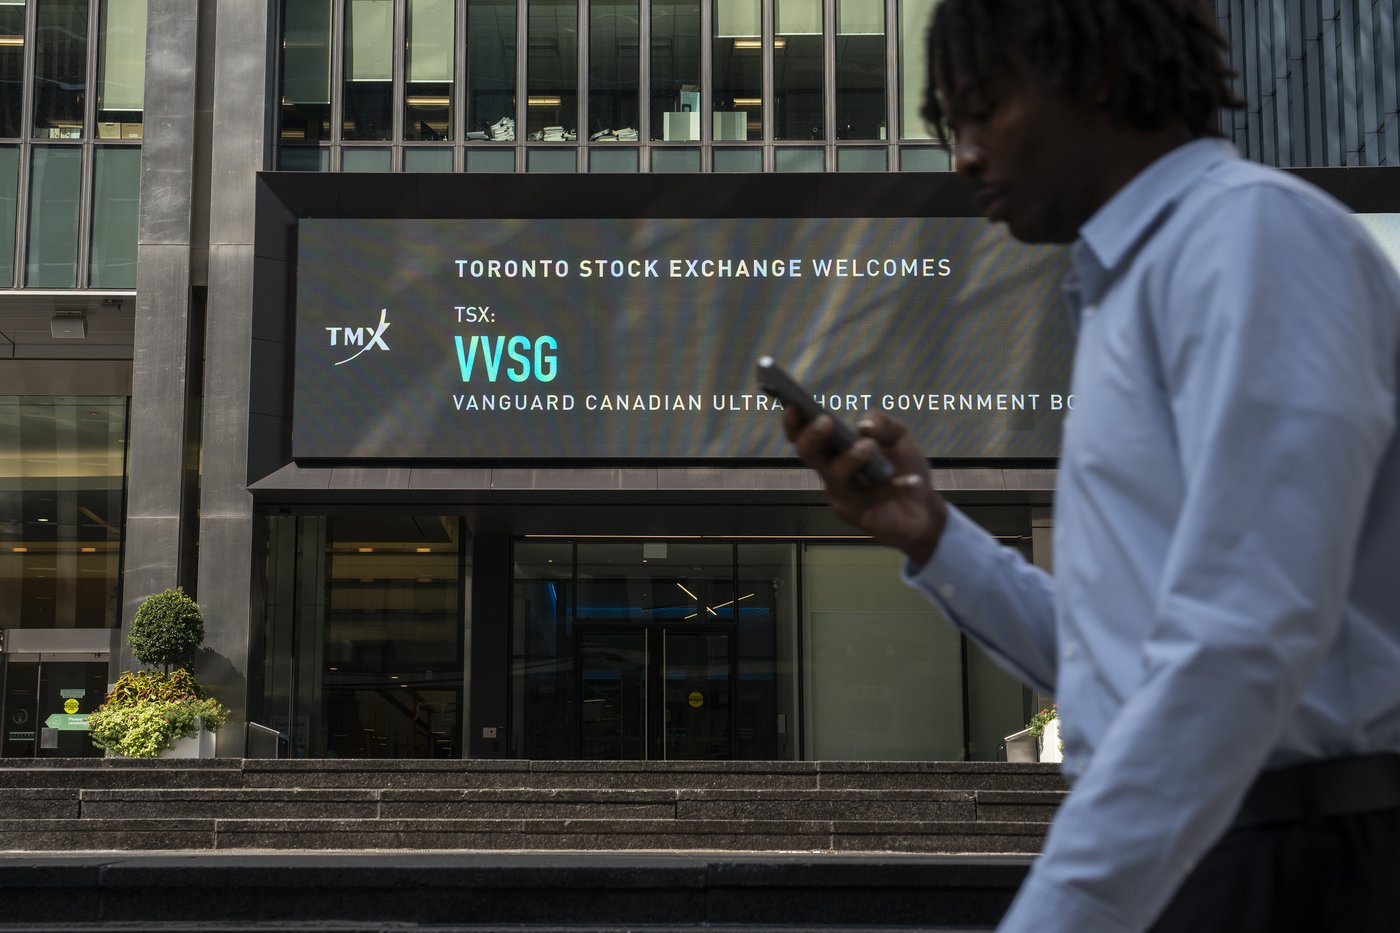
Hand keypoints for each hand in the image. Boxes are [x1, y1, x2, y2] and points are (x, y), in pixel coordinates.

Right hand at [784, 409, 947, 565]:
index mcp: (834, 451)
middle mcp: (831, 472)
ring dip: (849, 459)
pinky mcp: (858, 515)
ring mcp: (842, 495)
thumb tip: (863, 426)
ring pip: (835, 476)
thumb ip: (882, 424)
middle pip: (809, 455)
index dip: (795, 422)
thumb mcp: (899, 437)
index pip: (805, 436)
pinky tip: (913, 481)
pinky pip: (873, 498)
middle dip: (813, 437)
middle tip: (826, 421)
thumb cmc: (904, 468)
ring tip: (868, 446)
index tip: (794, 405)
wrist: (924, 509)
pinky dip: (896, 487)